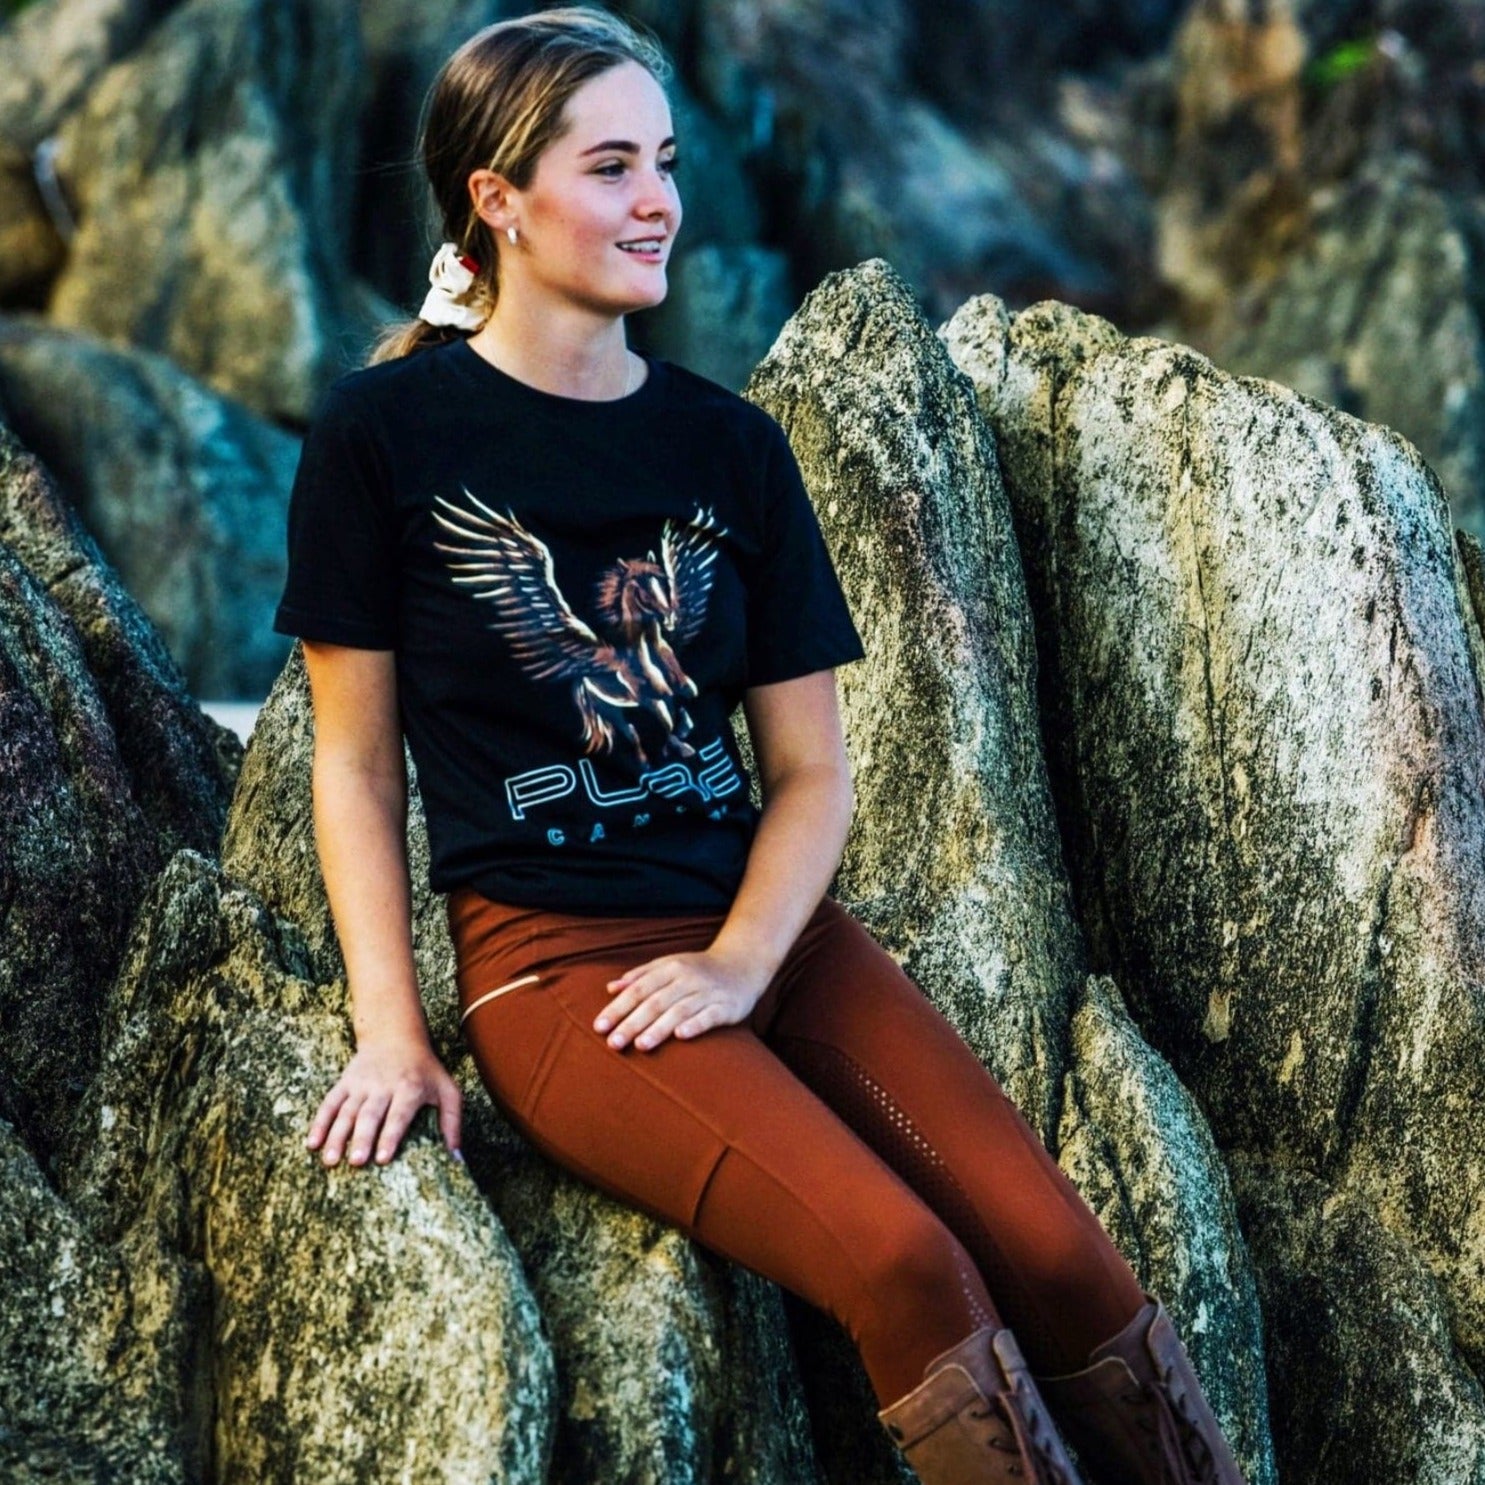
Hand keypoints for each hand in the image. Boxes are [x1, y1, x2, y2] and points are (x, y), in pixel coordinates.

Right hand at [306, 1037, 462, 1167]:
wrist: (396, 1036)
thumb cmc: (426, 1070)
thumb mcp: (447, 1089)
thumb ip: (453, 1120)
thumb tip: (455, 1156)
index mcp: (410, 1087)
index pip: (399, 1114)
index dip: (390, 1135)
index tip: (382, 1158)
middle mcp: (383, 1085)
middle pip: (370, 1114)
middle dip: (362, 1138)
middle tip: (355, 1162)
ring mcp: (361, 1084)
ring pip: (346, 1111)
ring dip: (336, 1136)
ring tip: (330, 1160)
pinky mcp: (345, 1082)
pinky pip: (330, 1103)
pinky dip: (319, 1122)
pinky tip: (311, 1143)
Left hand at [594, 948, 770, 1051]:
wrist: (743, 963)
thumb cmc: (699, 969)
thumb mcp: (669, 966)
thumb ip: (640, 977)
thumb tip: (610, 988)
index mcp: (670, 968)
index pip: (638, 989)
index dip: (618, 1008)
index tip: (599, 1027)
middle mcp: (687, 978)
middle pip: (655, 1002)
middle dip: (632, 1023)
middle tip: (613, 1044)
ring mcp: (708, 991)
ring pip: (680, 1010)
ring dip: (659, 1028)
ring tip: (641, 1045)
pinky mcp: (727, 1005)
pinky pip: (709, 1016)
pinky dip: (695, 1024)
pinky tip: (681, 1036)